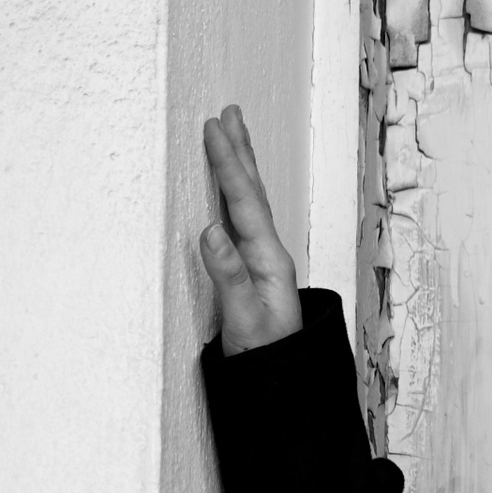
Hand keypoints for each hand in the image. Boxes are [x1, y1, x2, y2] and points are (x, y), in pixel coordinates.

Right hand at [199, 105, 303, 355]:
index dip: (230, 166)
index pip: (246, 203)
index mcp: (269, 259)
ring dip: (241, 166)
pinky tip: (230, 186)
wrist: (281, 379)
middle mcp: (270, 252)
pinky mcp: (254, 267)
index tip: (215, 131)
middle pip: (253, 192)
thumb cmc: (264, 352)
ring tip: (232, 134)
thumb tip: (210, 230)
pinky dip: (236, 192)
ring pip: (250, 202)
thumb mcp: (245, 317)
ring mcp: (263, 258)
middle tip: (229, 113)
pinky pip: (243, 218)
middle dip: (240, 152)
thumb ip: (229, 275)